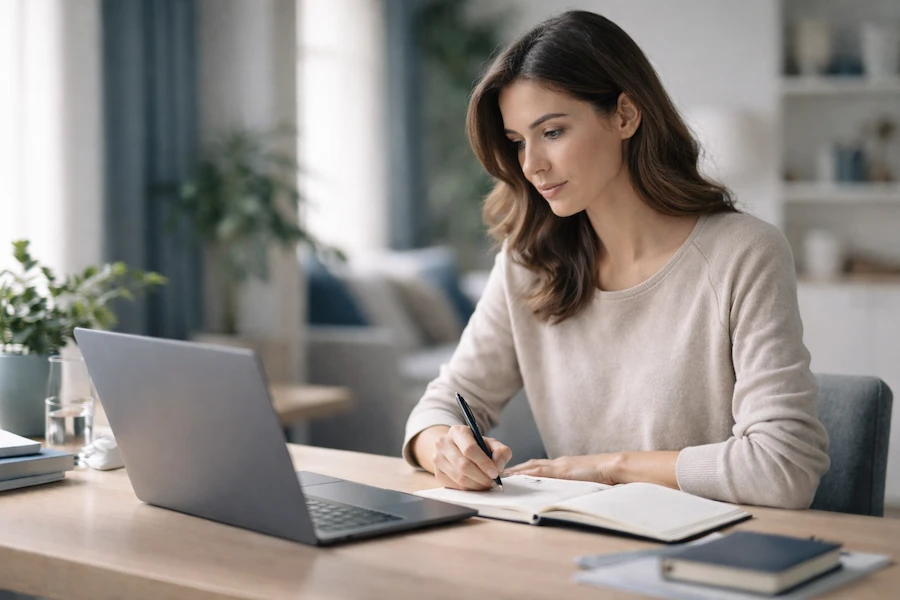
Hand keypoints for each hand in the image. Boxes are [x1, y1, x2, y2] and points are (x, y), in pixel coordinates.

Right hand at [432, 425, 512, 490]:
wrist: (454, 448)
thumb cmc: (475, 446)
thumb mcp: (490, 443)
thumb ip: (500, 451)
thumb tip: (498, 466)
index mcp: (457, 432)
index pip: (469, 449)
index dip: (483, 463)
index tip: (495, 473)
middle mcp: (443, 444)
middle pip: (463, 465)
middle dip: (481, 477)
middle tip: (493, 482)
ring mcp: (437, 459)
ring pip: (459, 478)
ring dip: (476, 485)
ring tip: (487, 484)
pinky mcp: (437, 474)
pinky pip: (455, 486)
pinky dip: (469, 489)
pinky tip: (477, 485)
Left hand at [503, 453, 622, 484]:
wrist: (613, 466)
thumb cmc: (604, 475)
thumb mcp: (585, 481)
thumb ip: (574, 484)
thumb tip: (568, 494)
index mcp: (564, 466)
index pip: (540, 467)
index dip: (526, 470)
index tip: (514, 474)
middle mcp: (559, 463)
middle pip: (532, 465)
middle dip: (517, 470)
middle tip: (501, 475)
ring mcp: (559, 465)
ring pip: (532, 467)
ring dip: (517, 472)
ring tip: (503, 477)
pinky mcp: (560, 470)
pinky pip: (538, 472)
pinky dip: (525, 474)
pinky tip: (515, 477)